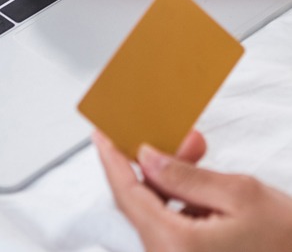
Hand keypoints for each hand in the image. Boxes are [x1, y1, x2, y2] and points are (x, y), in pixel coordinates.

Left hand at [94, 132, 291, 251]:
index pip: (128, 193)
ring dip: (170, 180)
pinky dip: (181, 200)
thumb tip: (147, 158)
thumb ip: (185, 176)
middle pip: (141, 203)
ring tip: (195, 151)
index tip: (100, 133)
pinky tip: (201, 182)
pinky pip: (172, 226)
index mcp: (177, 246)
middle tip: (172, 135)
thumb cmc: (287, 240)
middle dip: (153, 163)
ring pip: (157, 213)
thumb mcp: (238, 194)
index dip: (111, 158)